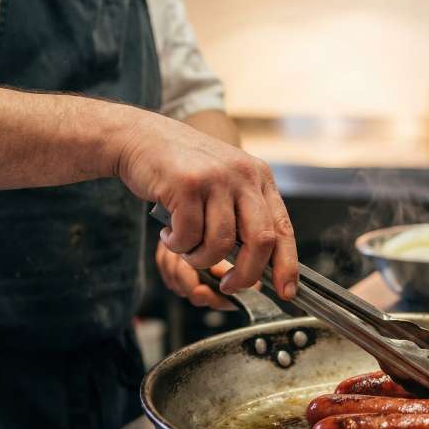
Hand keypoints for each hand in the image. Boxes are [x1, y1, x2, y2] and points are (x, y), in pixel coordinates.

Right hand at [115, 112, 297, 298]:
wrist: (142, 137)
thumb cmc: (182, 167)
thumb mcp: (225, 181)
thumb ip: (243, 213)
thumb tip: (259, 263)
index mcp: (259, 177)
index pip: (283, 227)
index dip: (287, 264)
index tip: (286, 291)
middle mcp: (243, 175)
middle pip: (260, 241)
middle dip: (245, 274)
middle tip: (228, 286)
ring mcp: (216, 179)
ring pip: (221, 244)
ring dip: (201, 259)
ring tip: (187, 250)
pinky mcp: (187, 185)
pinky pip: (189, 236)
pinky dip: (178, 245)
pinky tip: (169, 234)